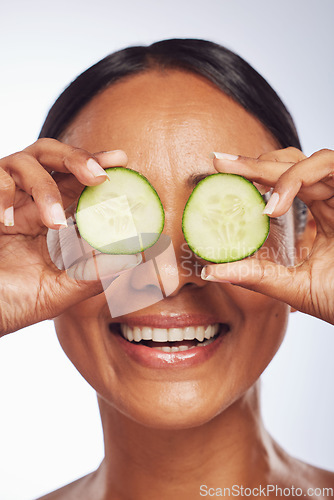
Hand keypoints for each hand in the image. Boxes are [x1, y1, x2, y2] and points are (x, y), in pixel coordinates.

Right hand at [0, 139, 139, 335]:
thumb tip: (133, 257)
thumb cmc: (11, 303)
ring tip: (54, 223)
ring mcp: (3, 202)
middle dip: (77, 158)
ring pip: (24, 162)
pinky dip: (4, 194)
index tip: (121, 160)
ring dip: (45, 188)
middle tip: (99, 175)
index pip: (75, 183)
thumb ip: (92, 274)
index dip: (97, 166)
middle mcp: (26, 203)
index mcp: (48, 219)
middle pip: (51, 157)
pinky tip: (7, 223)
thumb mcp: (58, 291)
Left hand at [202, 147, 333, 324]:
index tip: (220, 174)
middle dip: (254, 163)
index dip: (255, 177)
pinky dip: (297, 179)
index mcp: (323, 215)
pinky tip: (274, 205)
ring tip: (242, 182)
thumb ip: (256, 275)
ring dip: (273, 168)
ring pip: (310, 160)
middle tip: (219, 161)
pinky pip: (328, 166)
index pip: (286, 185)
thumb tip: (209, 272)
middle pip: (293, 166)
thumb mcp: (294, 286)